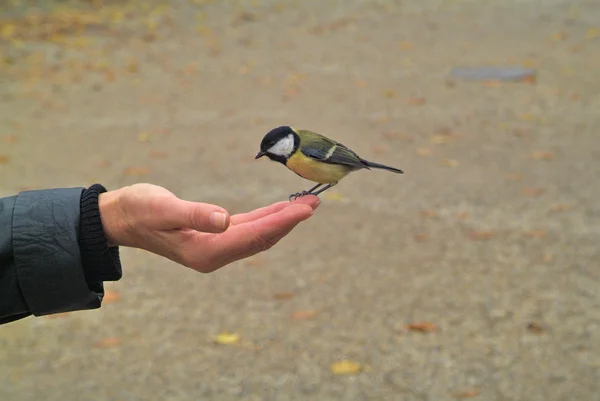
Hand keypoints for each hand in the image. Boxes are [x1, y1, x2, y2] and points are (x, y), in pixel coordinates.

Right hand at [98, 184, 318, 271]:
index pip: (253, 236)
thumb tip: (224, 220)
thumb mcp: (163, 209)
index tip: (304, 209)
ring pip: (257, 235)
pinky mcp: (213, 238)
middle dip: (289, 221)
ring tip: (305, 205)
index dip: (281, 222)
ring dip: (281, 220)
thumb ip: (194, 215)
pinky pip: (247, 230)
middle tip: (315, 203)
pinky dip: (266, 219)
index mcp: (206, 251)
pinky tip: (279, 210)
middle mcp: (215, 255)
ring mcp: (215, 248)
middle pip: (261, 238)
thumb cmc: (138, 211)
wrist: (121, 218)